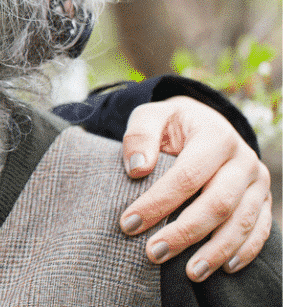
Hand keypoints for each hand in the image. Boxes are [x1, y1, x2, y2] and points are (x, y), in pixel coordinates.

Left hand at [118, 95, 271, 281]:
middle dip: (185, 232)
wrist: (205, 123)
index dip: (158, 202)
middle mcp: (243, 159)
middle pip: (218, 203)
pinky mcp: (262, 199)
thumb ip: (140, 135)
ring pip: (241, 222)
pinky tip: (223, 268)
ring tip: (189, 273)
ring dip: (215, 250)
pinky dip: (245, 251)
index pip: (187, 176)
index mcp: (216, 136)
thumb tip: (137, 168)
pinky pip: (260, 229)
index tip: (128, 223)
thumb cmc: (171, 125)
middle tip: (154, 253)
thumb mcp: (152, 117)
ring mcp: (257, 182)